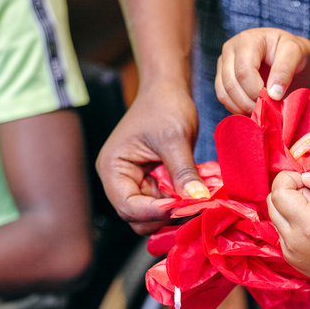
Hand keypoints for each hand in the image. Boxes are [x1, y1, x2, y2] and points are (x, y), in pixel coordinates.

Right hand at [96, 80, 205, 234]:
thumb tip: (196, 199)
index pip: (127, 206)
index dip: (154, 212)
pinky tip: (193, 195)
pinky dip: (179, 204)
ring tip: (194, 200)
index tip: (181, 205)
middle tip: (191, 206)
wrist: (168, 90)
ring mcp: (136, 183)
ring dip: (173, 212)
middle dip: (163, 216)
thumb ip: (183, 171)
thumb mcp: (175, 138)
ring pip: (152, 215)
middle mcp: (120, 180)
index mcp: (113, 168)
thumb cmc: (164, 106)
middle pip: (137, 217)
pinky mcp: (152, 184)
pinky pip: (164, 204)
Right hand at [215, 28, 309, 113]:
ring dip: (243, 108)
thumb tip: (272, 94)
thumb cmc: (293, 52)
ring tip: (262, 110)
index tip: (273, 101)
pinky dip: (238, 109)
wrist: (290, 58)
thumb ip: (285, 70)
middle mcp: (230, 50)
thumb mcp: (295, 53)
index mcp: (247, 40)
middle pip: (231, 84)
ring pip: (224, 93)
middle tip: (268, 110)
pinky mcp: (222, 79)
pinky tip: (254, 109)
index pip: (244, 71)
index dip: (256, 91)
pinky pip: (224, 99)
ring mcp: (224, 65)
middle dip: (250, 102)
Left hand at [268, 169, 309, 293]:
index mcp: (307, 226)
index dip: (292, 178)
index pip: (279, 190)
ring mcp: (287, 250)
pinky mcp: (287, 255)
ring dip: (291, 205)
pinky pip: (281, 228)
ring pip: (275, 213)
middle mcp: (291, 239)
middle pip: (272, 200)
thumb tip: (308, 176)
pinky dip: (294, 220)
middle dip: (291, 190)